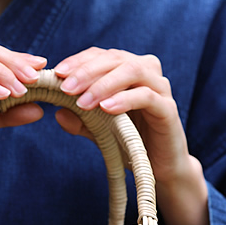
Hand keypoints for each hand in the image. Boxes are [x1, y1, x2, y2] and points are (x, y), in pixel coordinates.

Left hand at [53, 48, 209, 224]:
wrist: (156, 169)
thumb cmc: (128, 143)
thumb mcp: (98, 131)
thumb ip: (80, 121)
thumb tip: (57, 113)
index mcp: (127, 70)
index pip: (101, 55)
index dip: (78, 61)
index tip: (57, 74)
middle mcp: (146, 72)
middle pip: (115, 58)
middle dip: (87, 72)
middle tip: (66, 88)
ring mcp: (159, 88)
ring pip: (132, 71)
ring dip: (104, 84)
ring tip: (84, 101)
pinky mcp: (168, 109)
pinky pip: (147, 96)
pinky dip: (125, 100)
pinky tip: (107, 109)